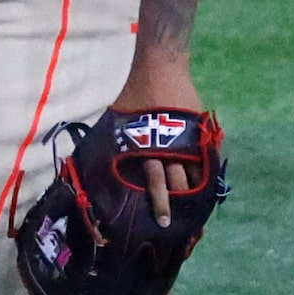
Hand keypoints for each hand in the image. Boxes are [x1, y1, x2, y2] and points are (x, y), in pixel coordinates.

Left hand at [109, 60, 206, 227]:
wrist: (160, 68)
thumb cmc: (133, 97)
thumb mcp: (116, 123)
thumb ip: (110, 146)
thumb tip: (87, 165)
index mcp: (144, 147)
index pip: (152, 183)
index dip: (155, 203)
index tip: (156, 221)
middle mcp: (167, 148)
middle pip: (172, 184)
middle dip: (171, 206)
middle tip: (171, 226)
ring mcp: (186, 140)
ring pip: (191, 174)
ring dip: (192, 195)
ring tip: (194, 214)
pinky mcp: (199, 132)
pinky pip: (205, 160)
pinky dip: (206, 176)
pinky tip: (206, 190)